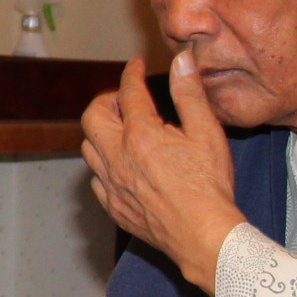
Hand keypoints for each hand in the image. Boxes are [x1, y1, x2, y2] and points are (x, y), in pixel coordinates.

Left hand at [80, 50, 247, 293]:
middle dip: (105, 101)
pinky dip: (103, 167)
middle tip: (122, 100)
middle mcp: (117, 157)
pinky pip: (96, 180)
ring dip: (100, 133)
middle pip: (92, 117)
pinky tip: (119, 167)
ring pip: (88, 149)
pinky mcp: (114, 207)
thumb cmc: (208, 186)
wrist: (203, 236)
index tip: (136, 66)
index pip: (128, 92)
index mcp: (139, 134)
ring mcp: (112, 184)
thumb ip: (190, 93)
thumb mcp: (207, 133)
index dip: (131, 73)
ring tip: (119, 130)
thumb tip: (182, 60)